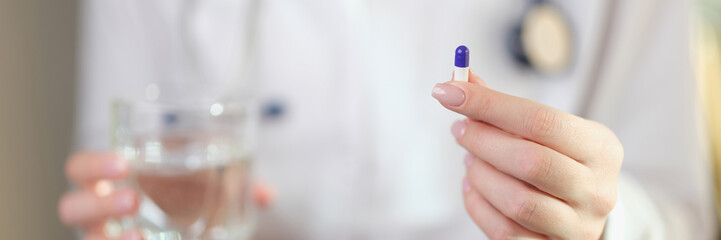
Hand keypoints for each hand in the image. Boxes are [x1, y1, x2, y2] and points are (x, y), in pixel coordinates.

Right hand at [58, 151, 274, 239]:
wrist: (189, 223)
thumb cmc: (185, 194)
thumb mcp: (207, 182)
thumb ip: (235, 183)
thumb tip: (266, 194)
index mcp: (112, 179)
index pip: (80, 168)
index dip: (94, 165)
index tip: (124, 163)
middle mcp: (101, 211)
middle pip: (71, 206)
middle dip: (97, 203)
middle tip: (133, 200)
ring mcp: (106, 236)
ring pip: (86, 237)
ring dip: (109, 238)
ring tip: (138, 236)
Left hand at [432, 70, 622, 239]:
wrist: (582, 210)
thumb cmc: (559, 160)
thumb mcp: (547, 130)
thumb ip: (503, 106)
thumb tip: (459, 80)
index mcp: (600, 147)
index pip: (540, 120)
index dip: (489, 104)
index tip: (449, 91)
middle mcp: (596, 189)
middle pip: (530, 162)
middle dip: (483, 141)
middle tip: (459, 129)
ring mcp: (578, 225)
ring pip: (518, 202)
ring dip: (481, 175)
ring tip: (470, 159)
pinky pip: (505, 233)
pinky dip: (478, 205)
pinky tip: (473, 186)